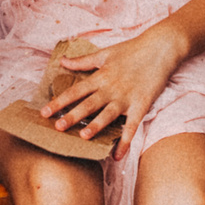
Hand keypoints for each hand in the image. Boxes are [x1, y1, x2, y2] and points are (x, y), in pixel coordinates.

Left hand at [44, 23, 187, 149]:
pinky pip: (132, 127)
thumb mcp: (105, 53)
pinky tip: (117, 156)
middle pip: (89, 104)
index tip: (44, 112)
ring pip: (108, 115)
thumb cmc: (132, 49)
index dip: (59, 102)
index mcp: (101, 76)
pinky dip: (125, 142)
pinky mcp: (141, 105)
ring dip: (96, 126)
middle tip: (57, 128)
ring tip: (84, 137)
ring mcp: (126, 98)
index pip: (76, 91)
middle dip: (72, 116)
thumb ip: (82, 61)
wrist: (160, 48)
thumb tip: (61, 60)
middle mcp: (111, 88)